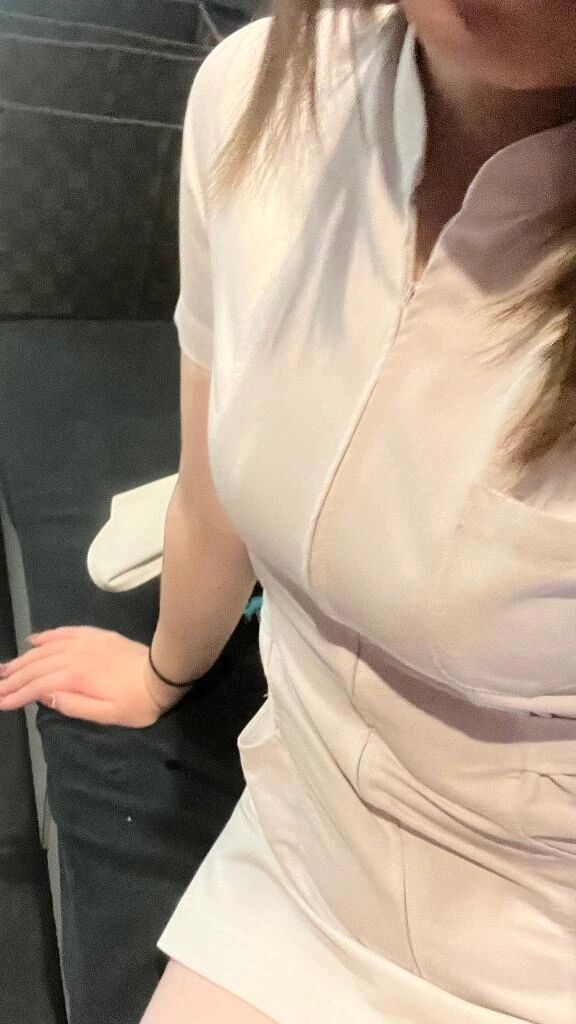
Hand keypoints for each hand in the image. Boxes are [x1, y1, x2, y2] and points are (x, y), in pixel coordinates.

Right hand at [0, 626, 175, 726]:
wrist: (163, 674)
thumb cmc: (137, 702)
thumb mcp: (107, 715)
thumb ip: (73, 705)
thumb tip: (43, 696)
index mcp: (76, 676)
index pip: (38, 686)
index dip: (17, 695)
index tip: (1, 703)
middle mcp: (75, 654)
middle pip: (37, 666)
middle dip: (14, 678)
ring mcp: (85, 642)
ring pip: (46, 648)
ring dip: (24, 659)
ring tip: (5, 668)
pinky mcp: (95, 635)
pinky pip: (65, 632)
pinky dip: (46, 636)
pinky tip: (33, 640)